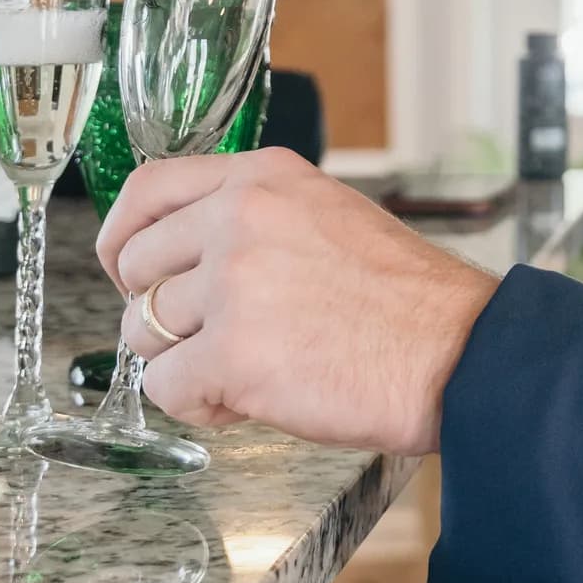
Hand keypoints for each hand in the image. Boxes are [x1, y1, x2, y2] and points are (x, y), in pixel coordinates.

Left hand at [98, 149, 496, 451]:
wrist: (458, 353)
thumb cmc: (403, 300)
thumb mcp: (326, 215)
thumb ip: (253, 219)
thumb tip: (180, 257)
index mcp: (264, 177)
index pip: (148, 188)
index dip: (124, 236)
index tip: (128, 269)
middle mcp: (241, 217)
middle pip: (136, 267)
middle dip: (157, 313)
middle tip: (205, 338)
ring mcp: (235, 283)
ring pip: (140, 332)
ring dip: (182, 362)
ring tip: (243, 372)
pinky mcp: (234, 353)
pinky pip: (165, 387)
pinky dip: (197, 404)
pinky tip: (245, 402)